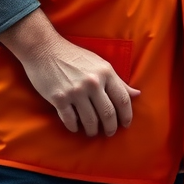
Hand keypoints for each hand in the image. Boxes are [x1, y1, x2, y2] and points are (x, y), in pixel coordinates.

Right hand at [0, 9, 139, 136]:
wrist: (46, 50)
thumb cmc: (75, 57)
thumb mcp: (100, 64)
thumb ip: (118, 81)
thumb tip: (137, 94)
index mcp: (106, 72)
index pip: (122, 99)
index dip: (126, 115)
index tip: (126, 124)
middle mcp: (93, 82)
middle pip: (108, 113)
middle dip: (111, 127)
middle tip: (110, 132)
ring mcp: (75, 91)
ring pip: (90, 120)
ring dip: (93, 130)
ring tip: (93, 132)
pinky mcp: (59, 99)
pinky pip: (70, 120)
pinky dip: (75, 127)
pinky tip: (76, 127)